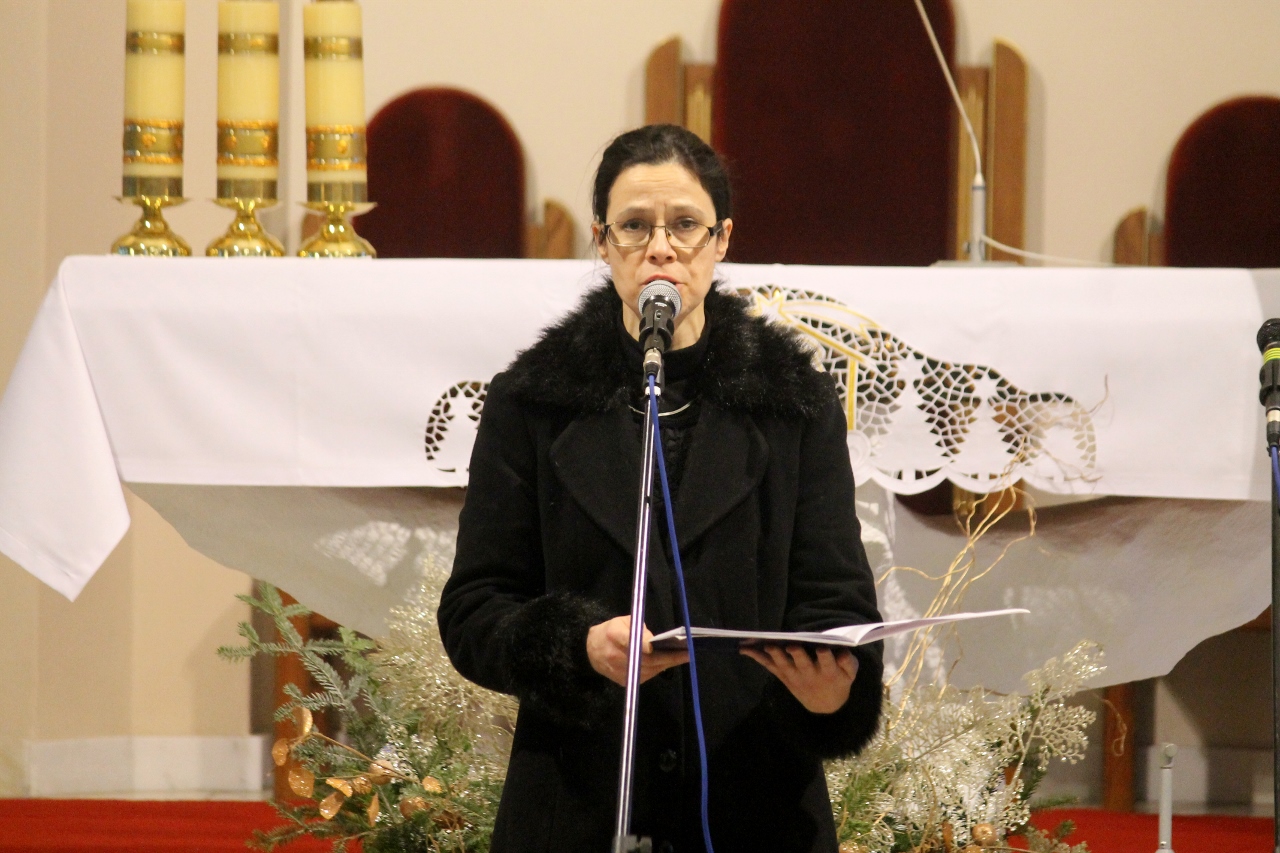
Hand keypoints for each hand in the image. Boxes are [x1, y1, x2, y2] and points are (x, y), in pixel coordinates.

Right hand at [587, 615, 688, 686]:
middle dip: (668, 657)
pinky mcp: (622, 681)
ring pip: (647, 670)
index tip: (658, 646)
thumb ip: (637, 627)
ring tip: (682, 658)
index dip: (644, 645)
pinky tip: (667, 663)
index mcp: (613, 634)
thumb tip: (652, 641)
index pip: (630, 641)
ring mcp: (618, 670)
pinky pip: (644, 677)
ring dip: (666, 664)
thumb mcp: (622, 621)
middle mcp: (614, 655)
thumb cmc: (610, 631)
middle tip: (686, 653)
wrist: (591, 650)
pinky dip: (657, 670)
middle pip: (644, 659)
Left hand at [741, 645, 858, 713]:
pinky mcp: (783, 677)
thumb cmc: (838, 680)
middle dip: (797, 655)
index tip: (822, 647)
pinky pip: (769, 666)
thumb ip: (848, 663)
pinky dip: (757, 658)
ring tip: (768, 645)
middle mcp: (810, 674)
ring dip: (775, 655)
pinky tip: (744, 648)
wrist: (825, 706)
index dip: (825, 656)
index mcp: (829, 672)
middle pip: (803, 664)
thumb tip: (843, 652)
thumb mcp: (849, 675)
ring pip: (783, 665)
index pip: (827, 663)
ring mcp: (795, 677)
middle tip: (792, 646)